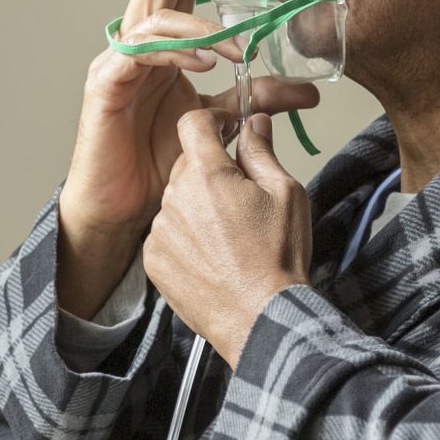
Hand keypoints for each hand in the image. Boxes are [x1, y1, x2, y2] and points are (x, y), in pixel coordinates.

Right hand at [56, 0, 317, 317]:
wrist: (125, 208)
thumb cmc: (160, 164)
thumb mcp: (220, 123)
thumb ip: (256, 100)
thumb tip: (309, 90)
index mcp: (162, 49)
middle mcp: (136, 48)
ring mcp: (117, 64)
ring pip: (152, 17)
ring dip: (198, 24)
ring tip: (234, 45)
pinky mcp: (104, 87)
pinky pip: (137, 54)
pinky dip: (173, 52)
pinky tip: (203, 62)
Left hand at [143, 112, 313, 363]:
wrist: (260, 317)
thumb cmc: (278, 259)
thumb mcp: (286, 193)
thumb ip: (262, 152)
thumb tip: (255, 123)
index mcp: (208, 174)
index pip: (193, 123)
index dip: (211, 122)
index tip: (225, 131)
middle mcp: (175, 197)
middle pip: (186, 165)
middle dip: (210, 172)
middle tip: (240, 198)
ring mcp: (160, 230)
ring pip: (176, 200)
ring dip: (196, 207)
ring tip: (228, 237)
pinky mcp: (153, 259)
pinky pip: (166, 234)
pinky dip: (184, 238)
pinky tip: (211, 256)